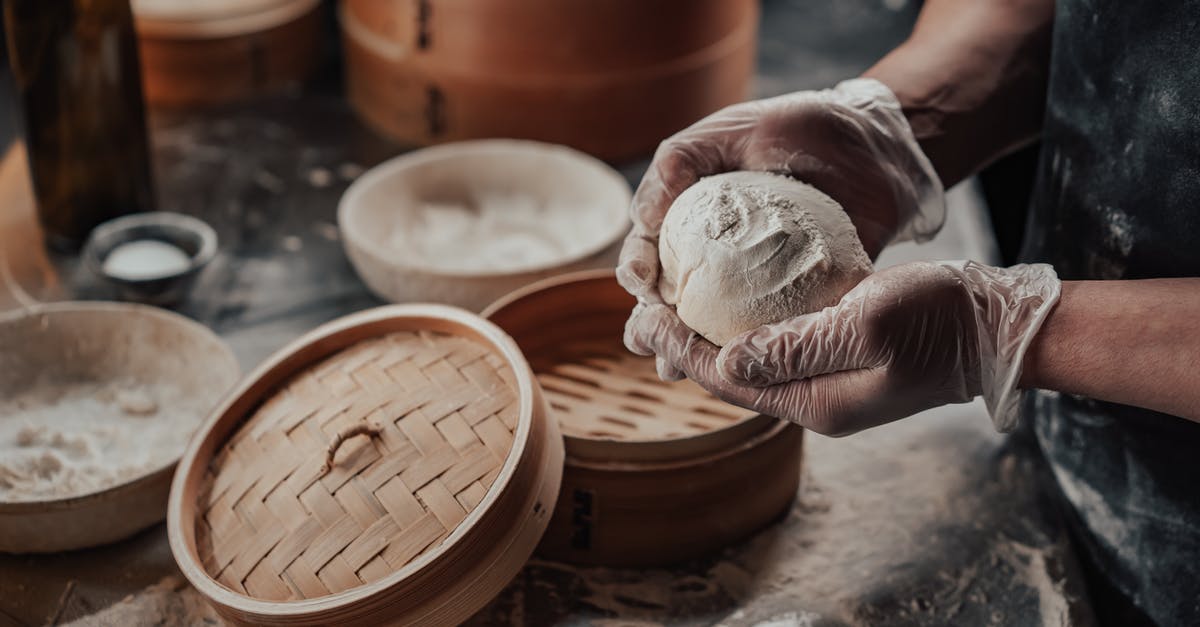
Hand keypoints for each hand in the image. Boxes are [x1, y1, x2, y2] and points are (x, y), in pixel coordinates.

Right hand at [617, 78, 944, 378]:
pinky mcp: (802, 301)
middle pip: (672, 301)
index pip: (650, 251)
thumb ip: (681, 158)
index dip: (637, 269)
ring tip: (677, 370)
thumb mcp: (731, 129)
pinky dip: (757, 353)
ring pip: (714, 328)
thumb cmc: (799, 126)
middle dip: (652, 328)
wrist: (877, 145)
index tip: (641, 282)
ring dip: (691, 353)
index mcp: (691, 220)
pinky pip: (774, 332)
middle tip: (646, 342)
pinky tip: (743, 371)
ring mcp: (759, 285)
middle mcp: (719, 259)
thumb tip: (642, 215)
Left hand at [625, 261, 1060, 434]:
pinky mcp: (838, 360)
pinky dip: (742, 329)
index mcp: (815, 400)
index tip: (640, 315)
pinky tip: (724, 307)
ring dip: (706, 338)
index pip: (725, 378)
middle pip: (728, 377)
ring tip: (665, 310)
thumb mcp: (865, 326)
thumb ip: (795, 347)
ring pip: (748, 363)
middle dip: (680, 346)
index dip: (678, 346)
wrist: (994, 327)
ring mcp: (827, 383)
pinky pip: (775, 349)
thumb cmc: (937, 320)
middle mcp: (813, 400)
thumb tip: (726, 364)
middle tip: (634, 315)